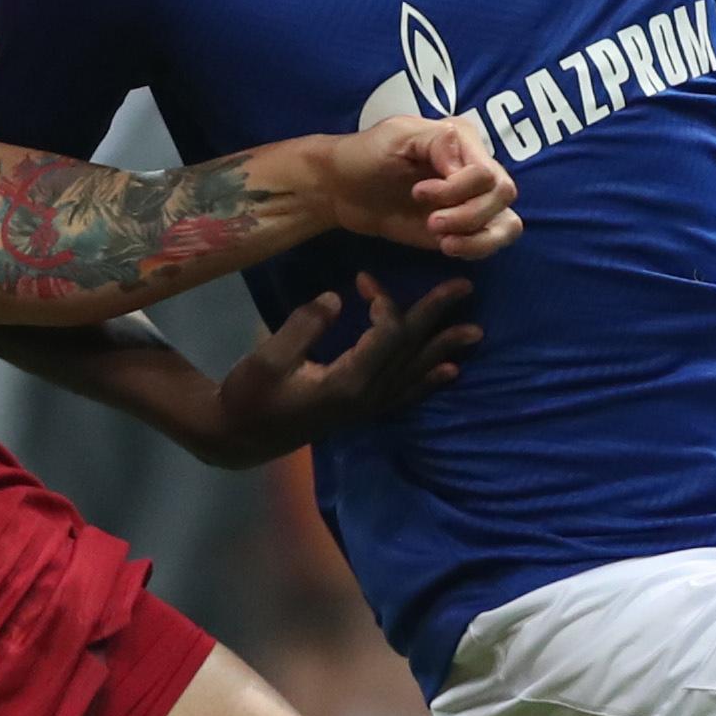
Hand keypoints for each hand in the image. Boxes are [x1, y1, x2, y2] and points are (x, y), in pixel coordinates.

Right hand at [199, 277, 480, 464]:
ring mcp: (369, 407)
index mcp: (348, 381)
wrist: (240, 437)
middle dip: (438, 317)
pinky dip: (429, 380)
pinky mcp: (363, 410)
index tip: (363, 278)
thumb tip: (336, 298)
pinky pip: (407, 394)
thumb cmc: (250, 396)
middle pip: (412, 350)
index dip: (383, 301)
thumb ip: (304, 325)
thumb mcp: (268, 358)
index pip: (387, 334)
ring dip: (445, 348)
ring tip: (475, 332)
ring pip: (416, 372)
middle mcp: (368, 396)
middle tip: (466, 286)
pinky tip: (449, 372)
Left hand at [313, 112, 520, 258]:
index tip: (418, 192)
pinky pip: (493, 241)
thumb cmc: (367, 154)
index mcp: (463, 140)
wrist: (344, 190)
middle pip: (503, 195)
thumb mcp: (396, 136)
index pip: (485, 173)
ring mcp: (475, 200)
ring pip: (509, 223)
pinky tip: (448, 248)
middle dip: (468, 215)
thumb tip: (462, 165)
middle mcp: (477, 168)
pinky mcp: (466, 228)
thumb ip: (435, 141)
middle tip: (432, 223)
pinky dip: (477, 249)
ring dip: (478, 237)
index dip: (457, 189)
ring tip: (443, 243)